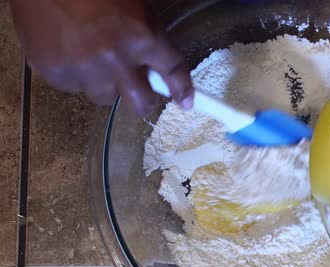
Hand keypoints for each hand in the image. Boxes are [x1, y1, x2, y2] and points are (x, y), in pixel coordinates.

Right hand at [10, 0, 193, 114]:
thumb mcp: (135, 3)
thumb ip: (149, 35)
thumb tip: (157, 66)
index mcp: (141, 35)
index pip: (173, 71)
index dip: (182, 90)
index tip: (186, 102)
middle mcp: (116, 58)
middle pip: (140, 104)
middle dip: (143, 99)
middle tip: (138, 88)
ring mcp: (84, 69)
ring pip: (105, 97)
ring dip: (106, 84)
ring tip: (95, 58)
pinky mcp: (55, 72)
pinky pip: (74, 88)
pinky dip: (76, 76)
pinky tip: (70, 52)